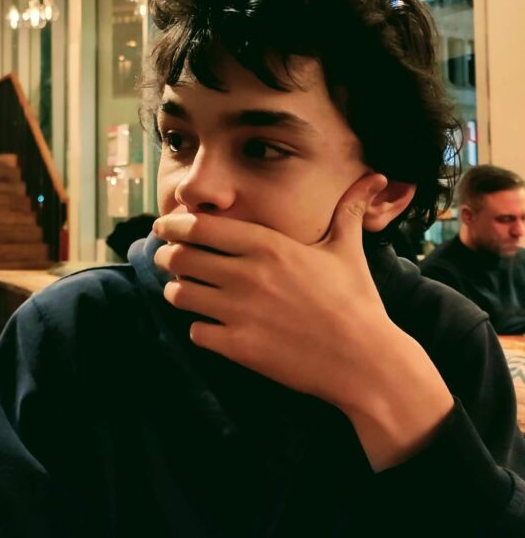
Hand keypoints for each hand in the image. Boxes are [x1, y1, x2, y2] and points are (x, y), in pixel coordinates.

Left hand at [154, 172, 453, 468]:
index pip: (200, 227)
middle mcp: (247, 275)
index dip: (174, 224)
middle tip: (166, 257)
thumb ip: (348, 210)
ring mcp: (239, 312)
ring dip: (177, 291)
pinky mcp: (239, 347)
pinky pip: (196, 332)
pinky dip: (198, 328)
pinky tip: (208, 326)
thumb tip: (374, 177)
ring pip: (181, 295)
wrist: (365, 361)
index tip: (164, 225)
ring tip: (182, 290)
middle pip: (181, 258)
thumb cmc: (356, 302)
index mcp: (268, 245)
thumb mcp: (347, 249)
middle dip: (167, 256)